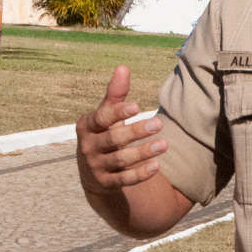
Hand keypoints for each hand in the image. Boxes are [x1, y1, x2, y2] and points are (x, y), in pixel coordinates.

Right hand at [76, 65, 166, 195]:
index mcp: (86, 126)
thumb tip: (123, 67)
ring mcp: (95, 167)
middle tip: (159, 123)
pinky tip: (156, 166)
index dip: (118, 113)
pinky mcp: (105, 184)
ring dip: (143, 152)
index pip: (101, 118)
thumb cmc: (103, 134)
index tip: (137, 106)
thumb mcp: (106, 115)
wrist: (92, 173)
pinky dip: (139, 174)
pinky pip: (123, 180)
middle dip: (136, 132)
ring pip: (120, 160)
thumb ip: (115, 95)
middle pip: (113, 140)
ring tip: (164, 144)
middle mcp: (88, 147)